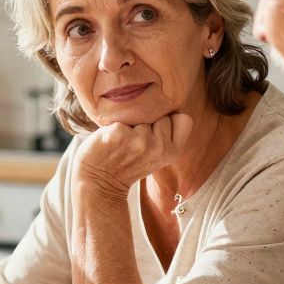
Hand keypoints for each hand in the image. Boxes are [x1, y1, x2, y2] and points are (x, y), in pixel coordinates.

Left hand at [74, 113, 193, 199]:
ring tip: (122, 140)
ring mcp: (138, 141)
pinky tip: (110, 139)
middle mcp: (158, 147)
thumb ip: (168, 134)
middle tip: (135, 140)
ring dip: (130, 123)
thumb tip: (168, 102)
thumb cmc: (128, 162)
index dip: (168, 122)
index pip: (183, 119)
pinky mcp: (117, 134)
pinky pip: (120, 115)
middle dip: (148, 121)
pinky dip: (113, 124)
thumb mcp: (158, 155)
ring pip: (140, 112)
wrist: (100, 181)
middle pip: (160, 113)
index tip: (154, 134)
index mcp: (172, 152)